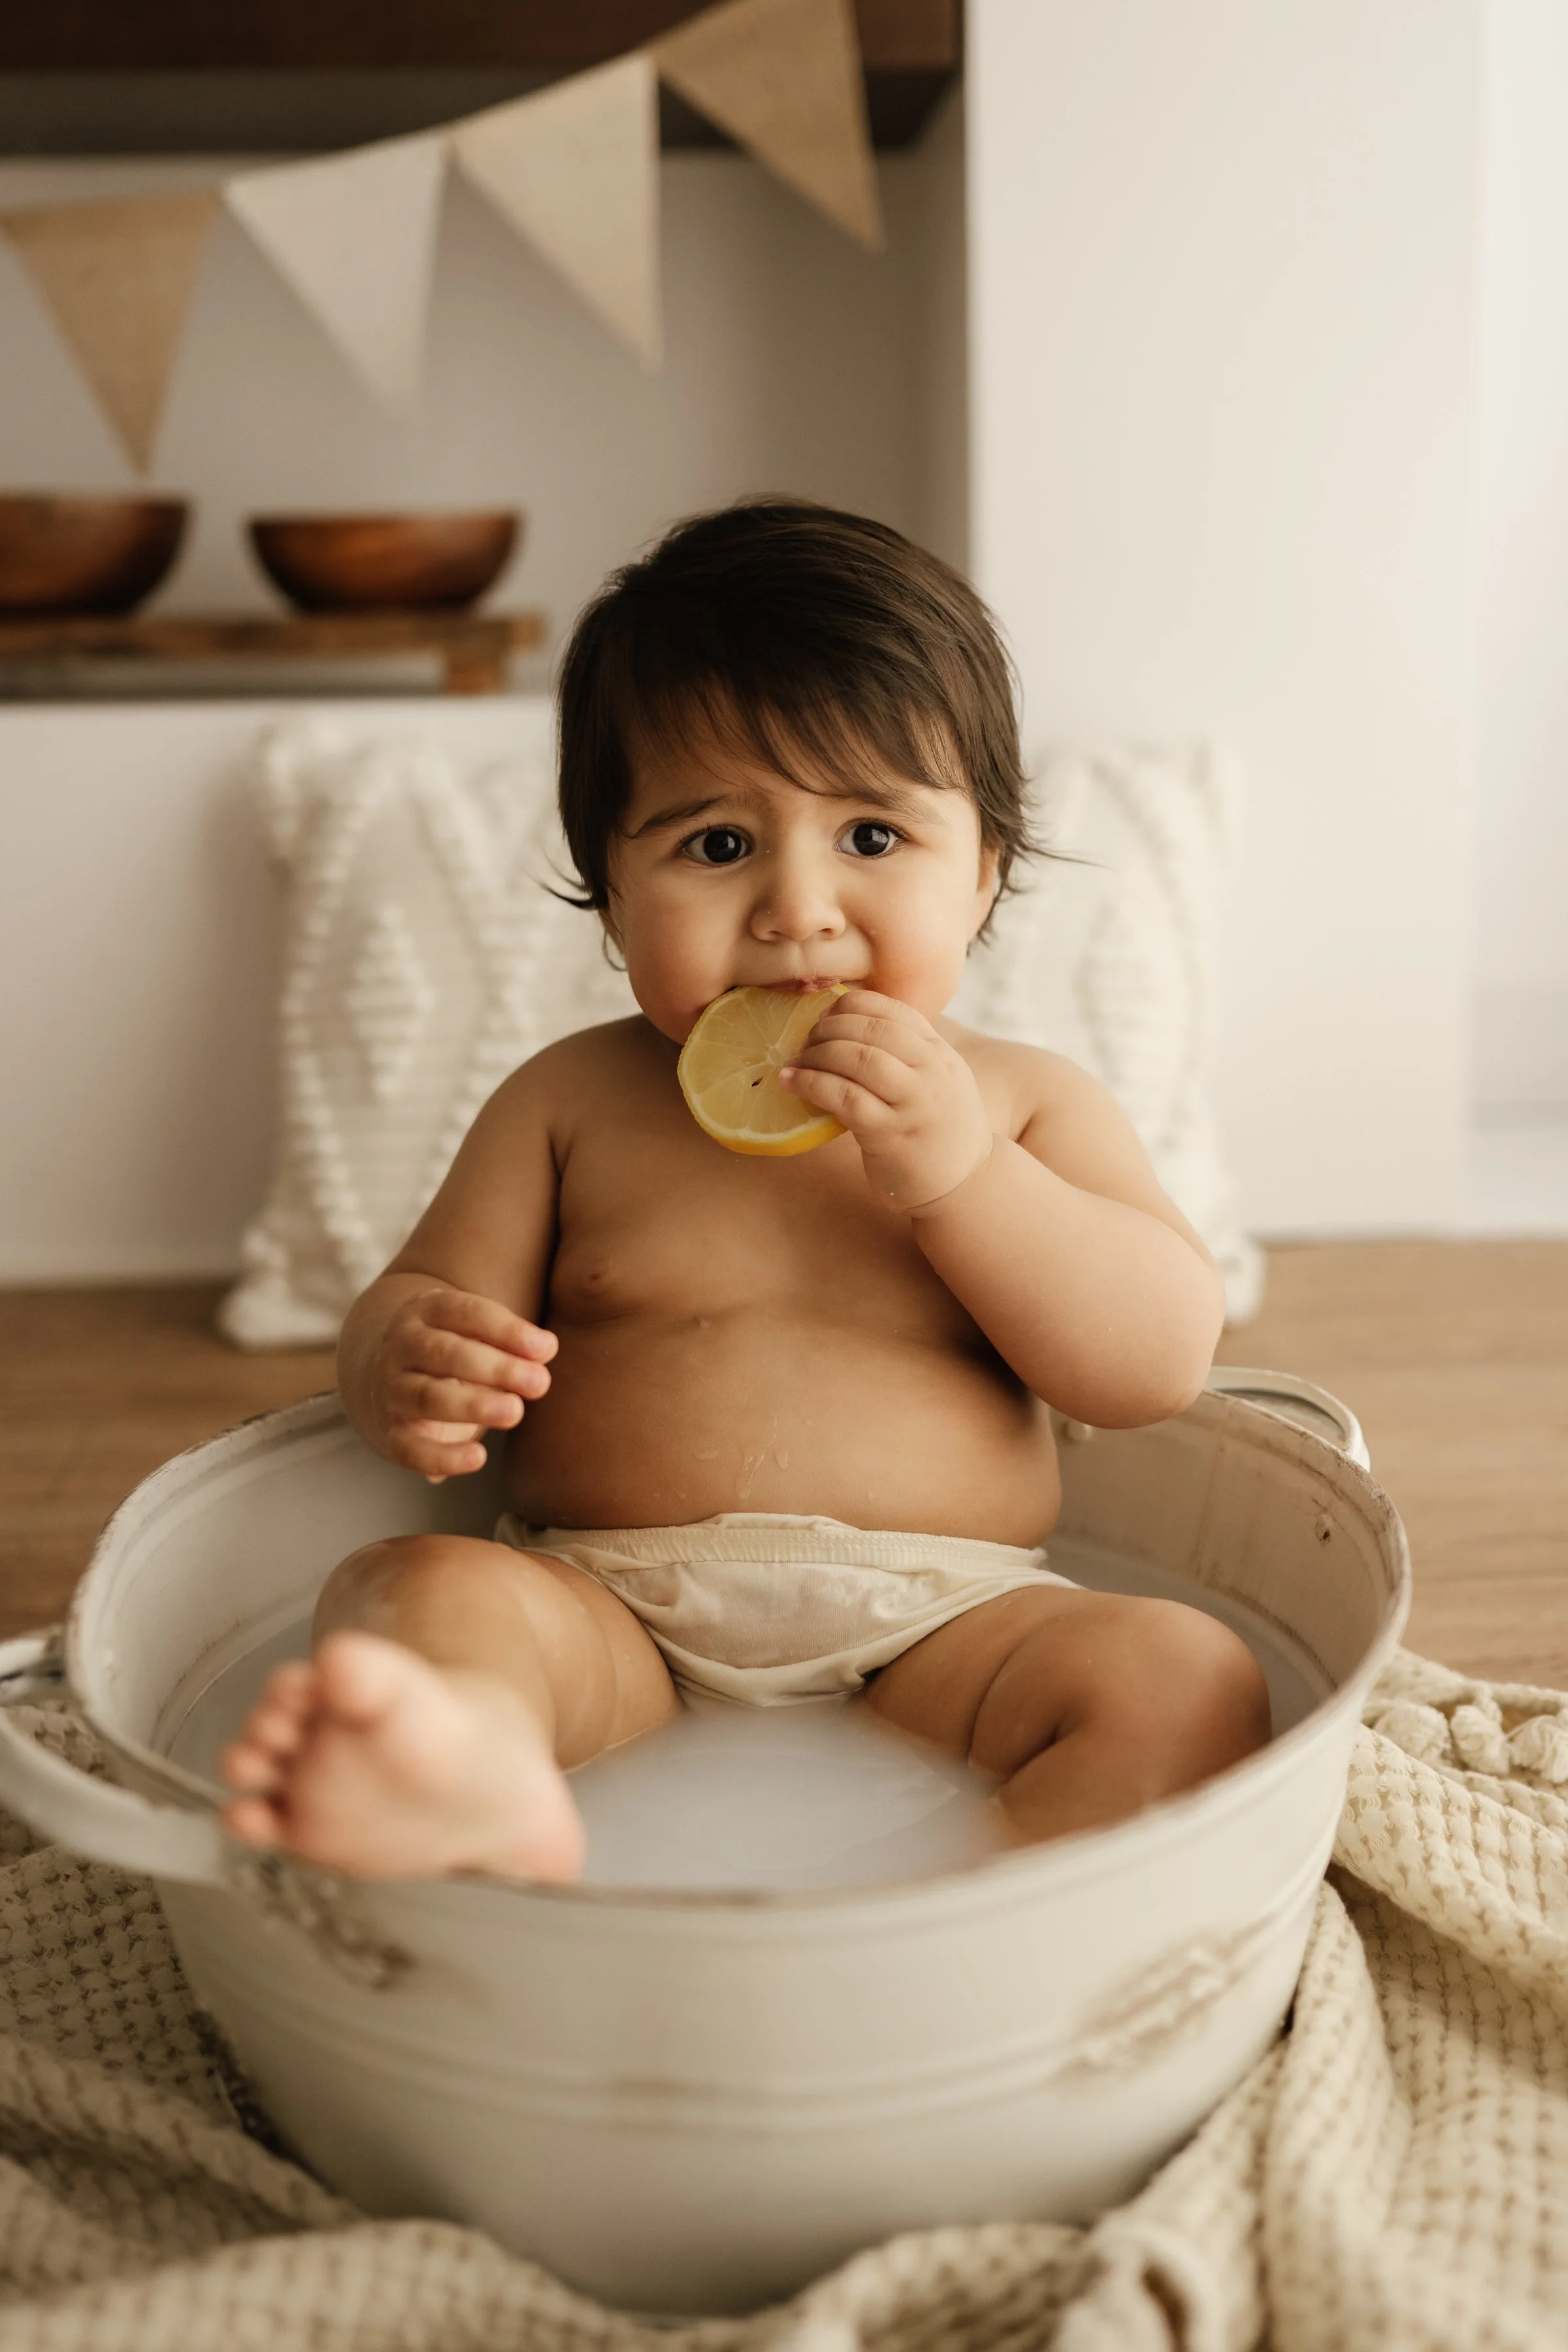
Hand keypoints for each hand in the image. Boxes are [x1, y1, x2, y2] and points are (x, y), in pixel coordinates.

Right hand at [372, 1288, 556, 1479]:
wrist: (390, 1375)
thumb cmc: (455, 1350)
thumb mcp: (476, 1332)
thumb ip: (510, 1339)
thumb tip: (546, 1349)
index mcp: (427, 1310)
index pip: (466, 1312)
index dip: (507, 1330)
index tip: (546, 1348)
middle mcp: (402, 1346)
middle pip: (446, 1354)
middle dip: (496, 1368)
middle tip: (539, 1382)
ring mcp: (392, 1389)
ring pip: (427, 1397)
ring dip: (473, 1406)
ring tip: (515, 1412)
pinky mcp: (390, 1432)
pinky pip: (410, 1448)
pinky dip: (442, 1456)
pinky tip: (478, 1458)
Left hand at [779, 989, 993, 1212]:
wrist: (965, 1185)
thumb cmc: (938, 1131)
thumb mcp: (937, 1081)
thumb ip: (907, 1054)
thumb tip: (844, 1027)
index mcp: (939, 1052)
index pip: (892, 1009)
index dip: (851, 1005)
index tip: (826, 1015)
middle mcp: (931, 1071)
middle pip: (871, 1029)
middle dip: (829, 1029)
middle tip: (805, 1041)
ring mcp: (913, 1102)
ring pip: (858, 1058)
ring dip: (817, 1054)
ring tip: (794, 1061)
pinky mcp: (890, 1134)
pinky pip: (845, 1097)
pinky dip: (811, 1083)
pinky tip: (790, 1082)